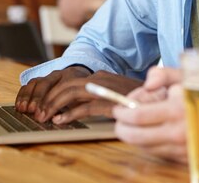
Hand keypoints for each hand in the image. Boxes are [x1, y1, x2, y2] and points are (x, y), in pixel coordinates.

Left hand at [15, 67, 141, 123]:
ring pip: (71, 92)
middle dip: (48, 98)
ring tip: (45, 117)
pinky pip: (86, 106)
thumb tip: (75, 106)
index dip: (53, 92)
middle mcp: (100, 78)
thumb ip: (97, 96)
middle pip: (66, 84)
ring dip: (54, 104)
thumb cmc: (138, 98)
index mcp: (100, 76)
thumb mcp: (115, 94)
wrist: (160, 97)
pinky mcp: (111, 102)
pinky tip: (61, 121)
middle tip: (38, 113)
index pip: (69, 80)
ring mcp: (105, 88)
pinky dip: (70, 113)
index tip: (43, 105)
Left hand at [113, 67, 187, 162]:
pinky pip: (160, 154)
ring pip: (145, 148)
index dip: (121, 113)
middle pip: (135, 138)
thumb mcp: (189, 76)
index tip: (117, 108)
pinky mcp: (186, 160)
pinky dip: (152, 144)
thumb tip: (147, 84)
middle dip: (121, 128)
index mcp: (177, 110)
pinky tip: (156, 132)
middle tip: (120, 119)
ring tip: (140, 123)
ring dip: (136, 136)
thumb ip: (164, 74)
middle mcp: (178, 134)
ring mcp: (182, 150)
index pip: (137, 117)